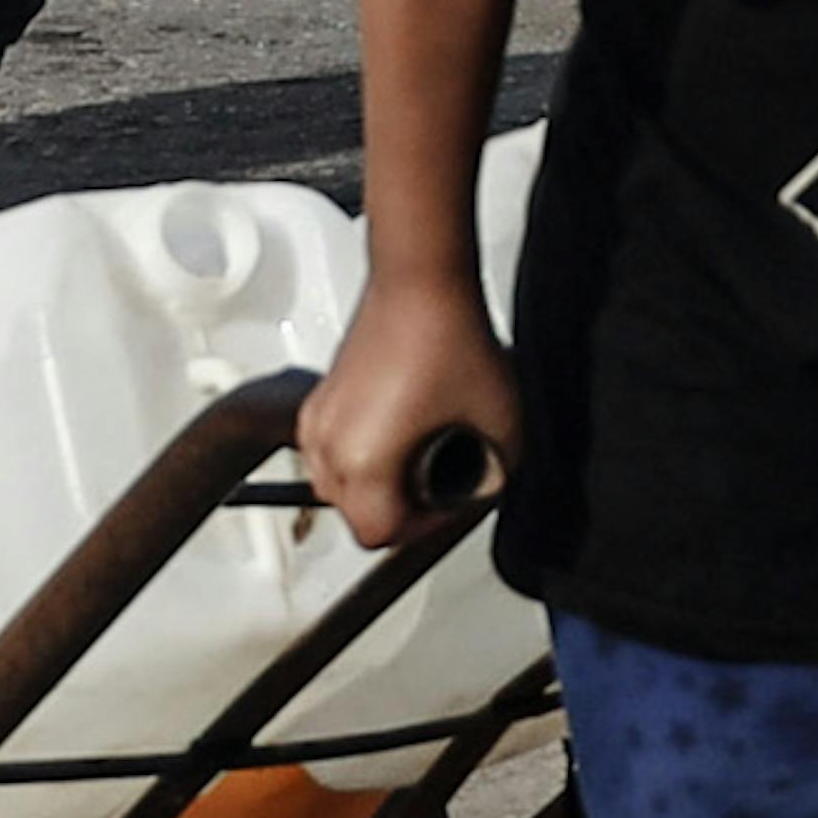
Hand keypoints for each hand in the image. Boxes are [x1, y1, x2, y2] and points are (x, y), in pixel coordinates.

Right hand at [296, 273, 521, 553]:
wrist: (421, 284)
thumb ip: (493, 476)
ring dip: (374, 484)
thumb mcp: (500, 427)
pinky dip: (357, 456)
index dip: (423, 527)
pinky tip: (395, 434)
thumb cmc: (452, 342)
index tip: (449, 502)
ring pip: (336, 485)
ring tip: (414, 457)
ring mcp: (317, 421)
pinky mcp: (319, 399)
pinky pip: (329, 452)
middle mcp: (329, 446)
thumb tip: (480, 490)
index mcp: (364, 463)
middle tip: (438, 482)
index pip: (381, 533)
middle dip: (399, 507)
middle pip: (355, 514)